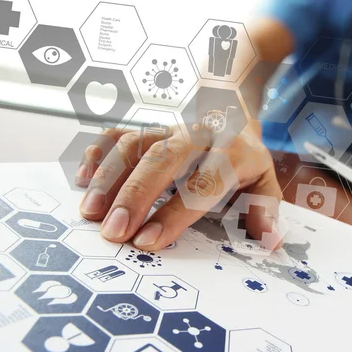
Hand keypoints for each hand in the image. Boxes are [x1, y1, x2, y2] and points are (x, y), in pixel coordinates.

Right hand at [76, 120, 282, 250]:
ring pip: (135, 144)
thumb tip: (269, 241)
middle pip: (163, 160)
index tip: (147, 241)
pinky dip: (98, 153)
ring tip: (90, 212)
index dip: (174, 213)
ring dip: (109, 177)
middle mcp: (198, 135)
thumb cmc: (245, 158)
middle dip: (135, 196)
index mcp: (231, 152)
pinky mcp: (148, 127)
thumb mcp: (265, 180)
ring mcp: (169, 128)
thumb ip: (265, 209)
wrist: (234, 110)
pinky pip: (118, 133)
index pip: (202, 184)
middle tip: (112, 231)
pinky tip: (82, 178)